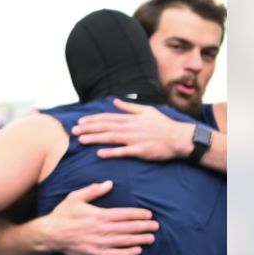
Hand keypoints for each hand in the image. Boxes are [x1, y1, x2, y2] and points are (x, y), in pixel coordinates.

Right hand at [37, 180, 157, 254]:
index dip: (138, 214)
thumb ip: (93, 190)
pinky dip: (127, 253)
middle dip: (144, 227)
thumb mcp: (75, 198)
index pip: (124, 214)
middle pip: (128, 228)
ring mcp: (99, 242)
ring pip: (124, 241)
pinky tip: (137, 251)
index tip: (149, 215)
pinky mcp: (95, 253)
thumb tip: (109, 184)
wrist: (50, 234)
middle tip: (156, 227)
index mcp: (99, 215)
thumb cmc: (62, 215)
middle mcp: (102, 229)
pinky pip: (115, 254)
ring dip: (139, 239)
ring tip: (151, 238)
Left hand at [72, 98, 191, 160]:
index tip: (80, 122)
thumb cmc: (163, 124)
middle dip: (88, 129)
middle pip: (105, 127)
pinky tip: (99, 154)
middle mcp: (131, 127)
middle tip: (73, 131)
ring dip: (95, 139)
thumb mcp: (147, 111)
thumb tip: (115, 101)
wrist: (180, 138)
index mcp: (131, 118)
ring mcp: (135, 139)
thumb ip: (129, 107)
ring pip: (111, 138)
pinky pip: (124, 152)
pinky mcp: (141, 151)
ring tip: (81, 140)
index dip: (92, 120)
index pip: (107, 118)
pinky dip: (111, 152)